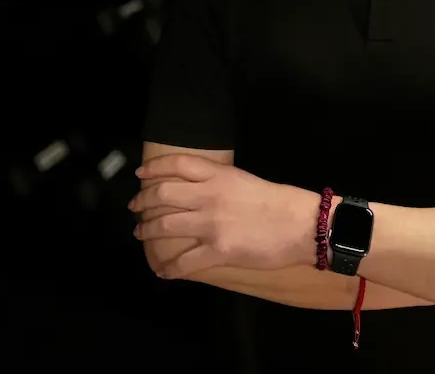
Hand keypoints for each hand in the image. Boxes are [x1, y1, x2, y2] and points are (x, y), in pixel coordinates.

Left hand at [128, 154, 318, 278]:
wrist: (298, 224)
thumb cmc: (275, 201)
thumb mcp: (242, 180)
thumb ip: (217, 182)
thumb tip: (194, 190)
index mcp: (219, 174)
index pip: (178, 164)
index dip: (154, 168)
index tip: (140, 175)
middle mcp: (209, 195)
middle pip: (163, 194)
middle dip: (143, 201)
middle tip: (135, 208)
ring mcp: (211, 224)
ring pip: (165, 226)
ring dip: (147, 231)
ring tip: (140, 233)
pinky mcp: (217, 251)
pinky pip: (183, 261)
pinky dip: (168, 268)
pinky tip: (163, 270)